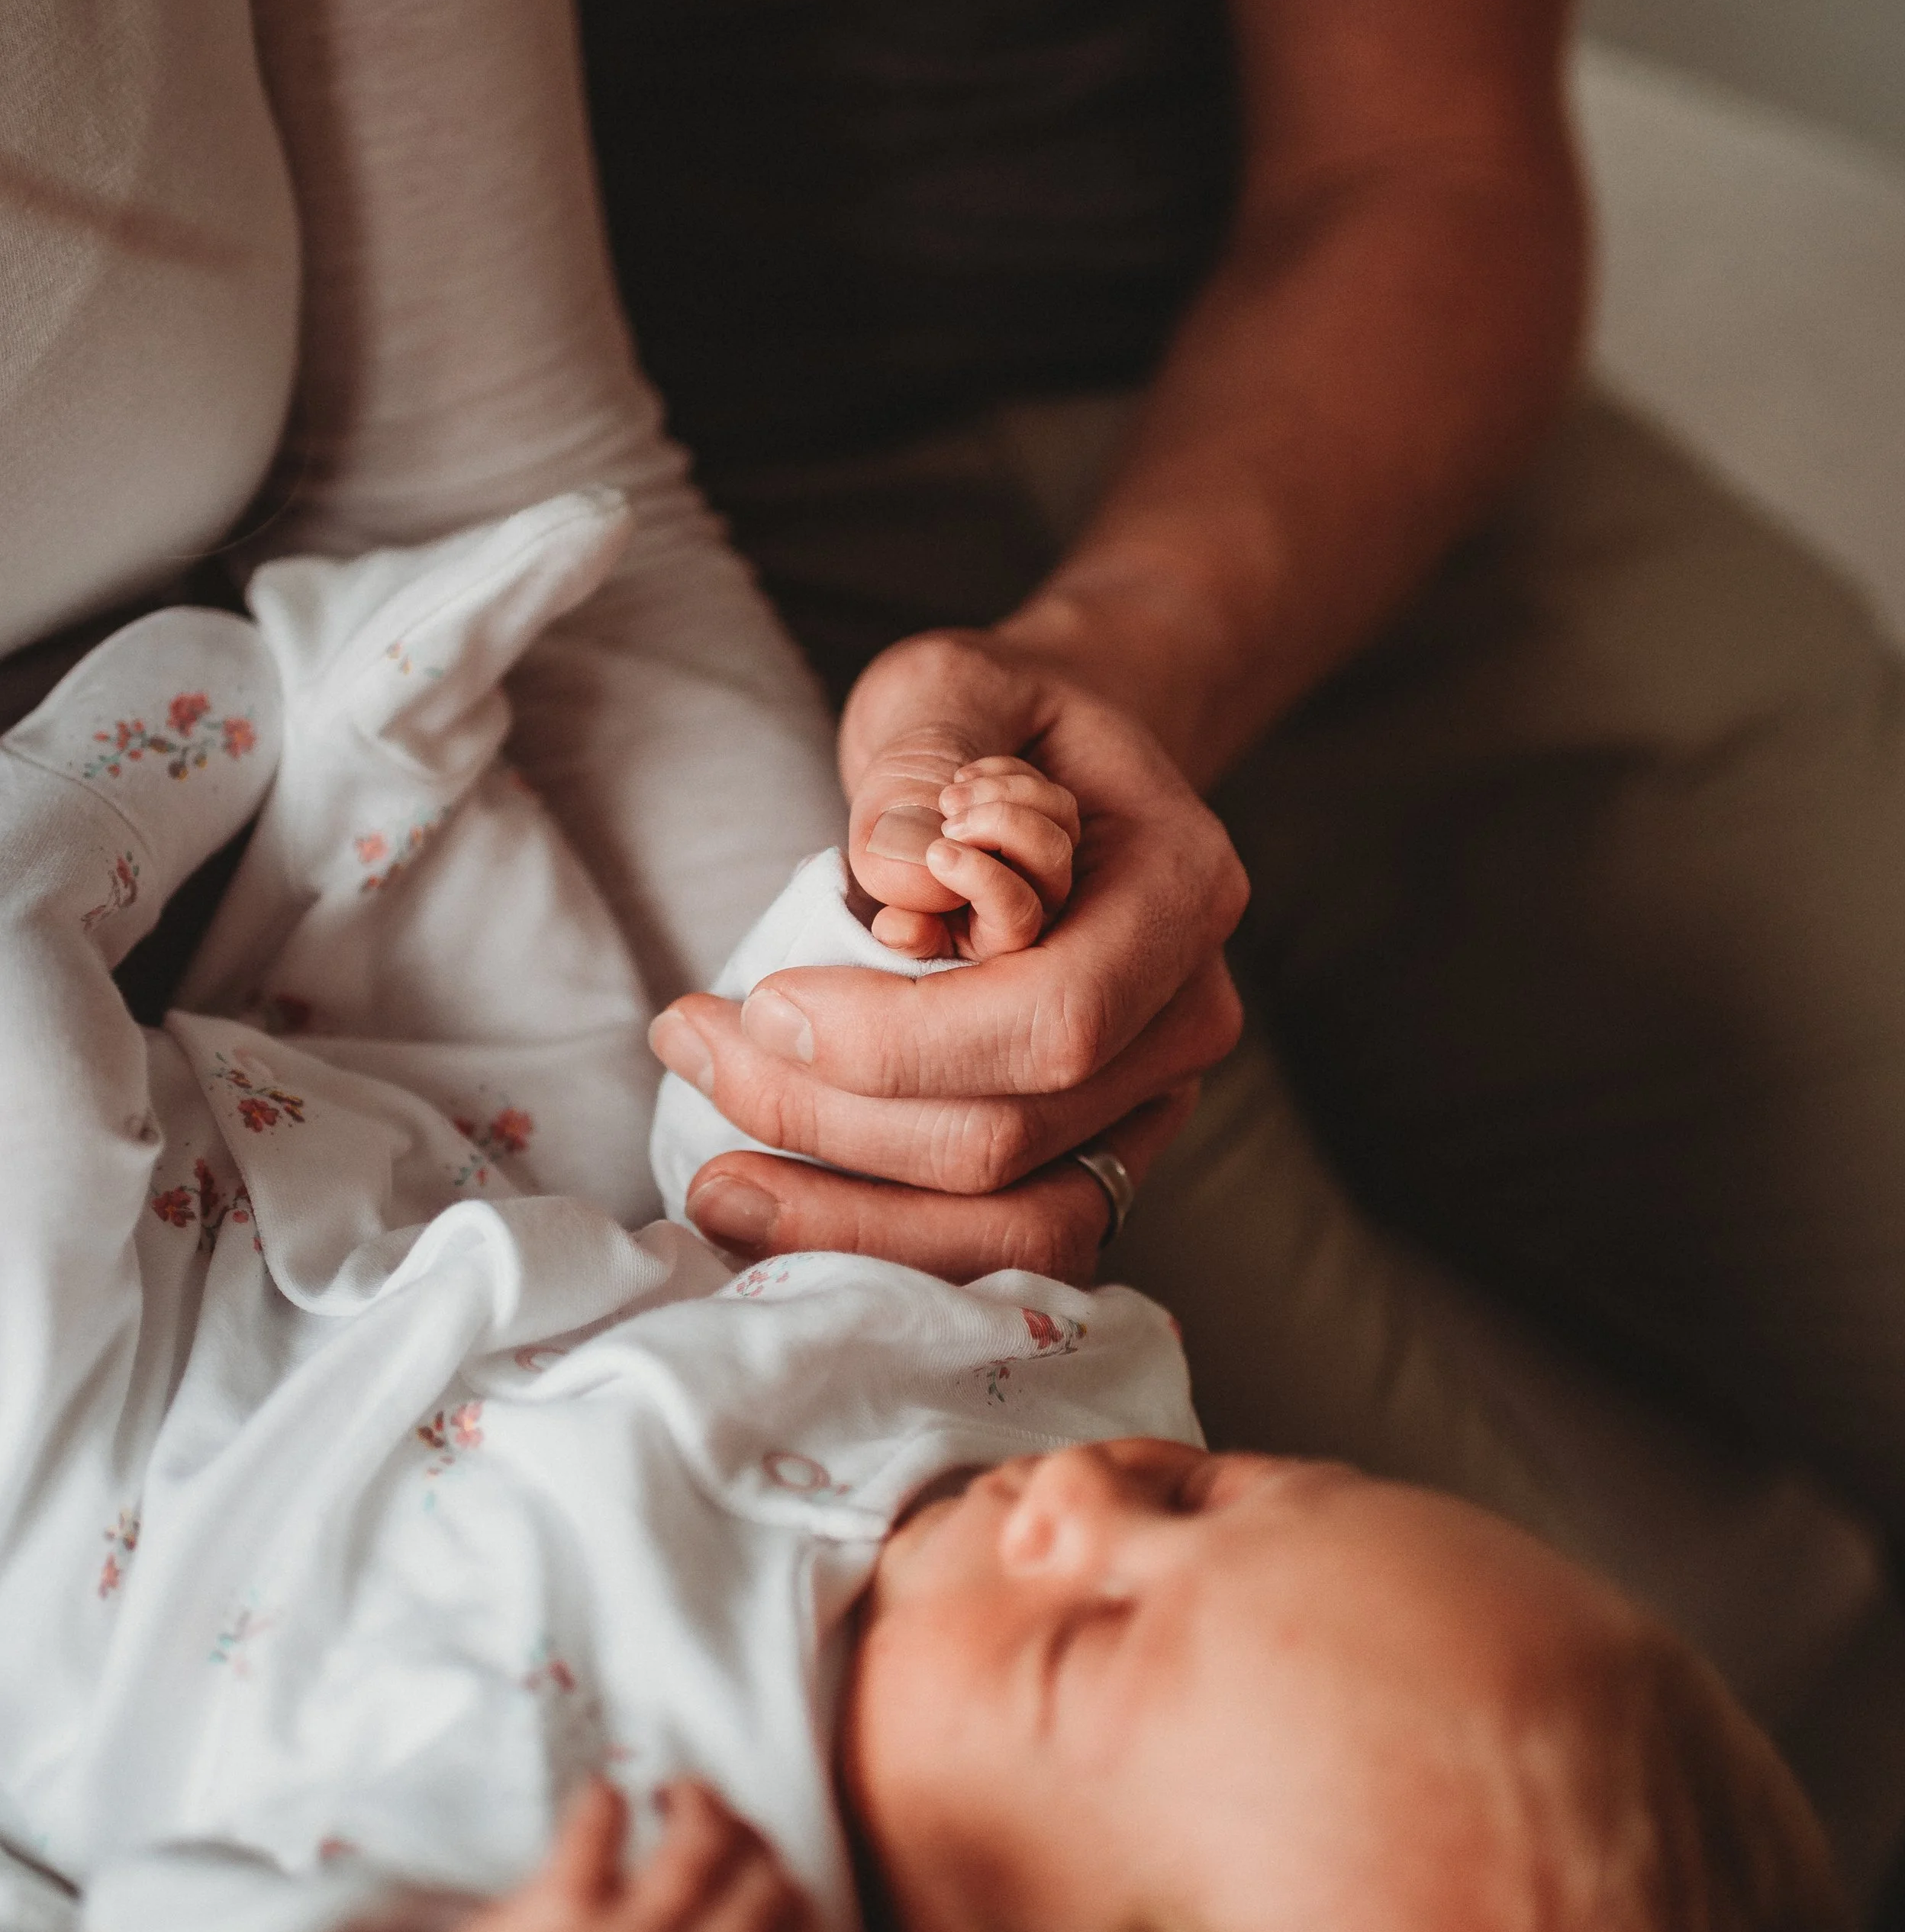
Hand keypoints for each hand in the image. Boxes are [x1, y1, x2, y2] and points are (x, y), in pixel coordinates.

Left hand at [252, 1780, 822, 1931]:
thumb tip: (767, 1905)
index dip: (791, 1890)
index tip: (758, 1869)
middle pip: (765, 1883)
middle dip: (748, 1835)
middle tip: (710, 1821)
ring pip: (704, 1843)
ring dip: (696, 1798)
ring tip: (670, 1795)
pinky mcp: (559, 1913)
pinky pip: (606, 1821)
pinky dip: (608, 1796)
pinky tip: (602, 1801)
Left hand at [653, 632, 1244, 1279]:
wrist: (1060, 772)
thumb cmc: (1002, 725)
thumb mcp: (955, 685)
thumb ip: (927, 754)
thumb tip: (896, 873)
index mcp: (1181, 894)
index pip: (1053, 1019)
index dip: (897, 1041)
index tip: (761, 999)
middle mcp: (1186, 1019)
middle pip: (1011, 1136)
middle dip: (830, 1121)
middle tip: (692, 1046)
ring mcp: (1143, 1104)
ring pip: (1010, 1225)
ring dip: (846, 1219)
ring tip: (711, 1180)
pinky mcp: (1083, 1156)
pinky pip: (994, 1242)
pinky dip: (878, 1246)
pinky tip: (766, 1217)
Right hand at [859, 753, 1079, 961]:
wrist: (899, 789)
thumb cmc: (888, 833)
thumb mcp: (876, 856)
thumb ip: (890, 895)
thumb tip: (901, 931)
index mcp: (977, 940)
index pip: (1010, 927)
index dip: (984, 884)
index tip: (936, 850)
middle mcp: (1020, 911)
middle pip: (1051, 879)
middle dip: (1001, 833)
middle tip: (946, 813)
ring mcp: (1042, 870)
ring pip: (1059, 840)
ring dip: (1004, 801)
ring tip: (948, 793)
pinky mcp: (1056, 830)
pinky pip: (1057, 803)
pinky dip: (1008, 779)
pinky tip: (963, 776)